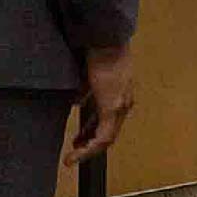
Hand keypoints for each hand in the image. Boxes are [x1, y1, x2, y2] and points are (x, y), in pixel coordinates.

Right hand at [65, 42, 135, 164]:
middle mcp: (123, 102)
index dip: (92, 132)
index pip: (107, 120)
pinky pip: (103, 136)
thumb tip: (76, 102)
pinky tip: (77, 152)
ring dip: (88, 149)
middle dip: (89, 144)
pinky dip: (89, 147)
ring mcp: (120, 106)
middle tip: (75, 153)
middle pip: (108, 132)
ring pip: (106, 138)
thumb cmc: (97, 50)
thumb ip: (84, 90)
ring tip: (73, 158)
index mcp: (118, 93)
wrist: (105, 39)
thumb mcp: (88, 74)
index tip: (78, 139)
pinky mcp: (113, 108)